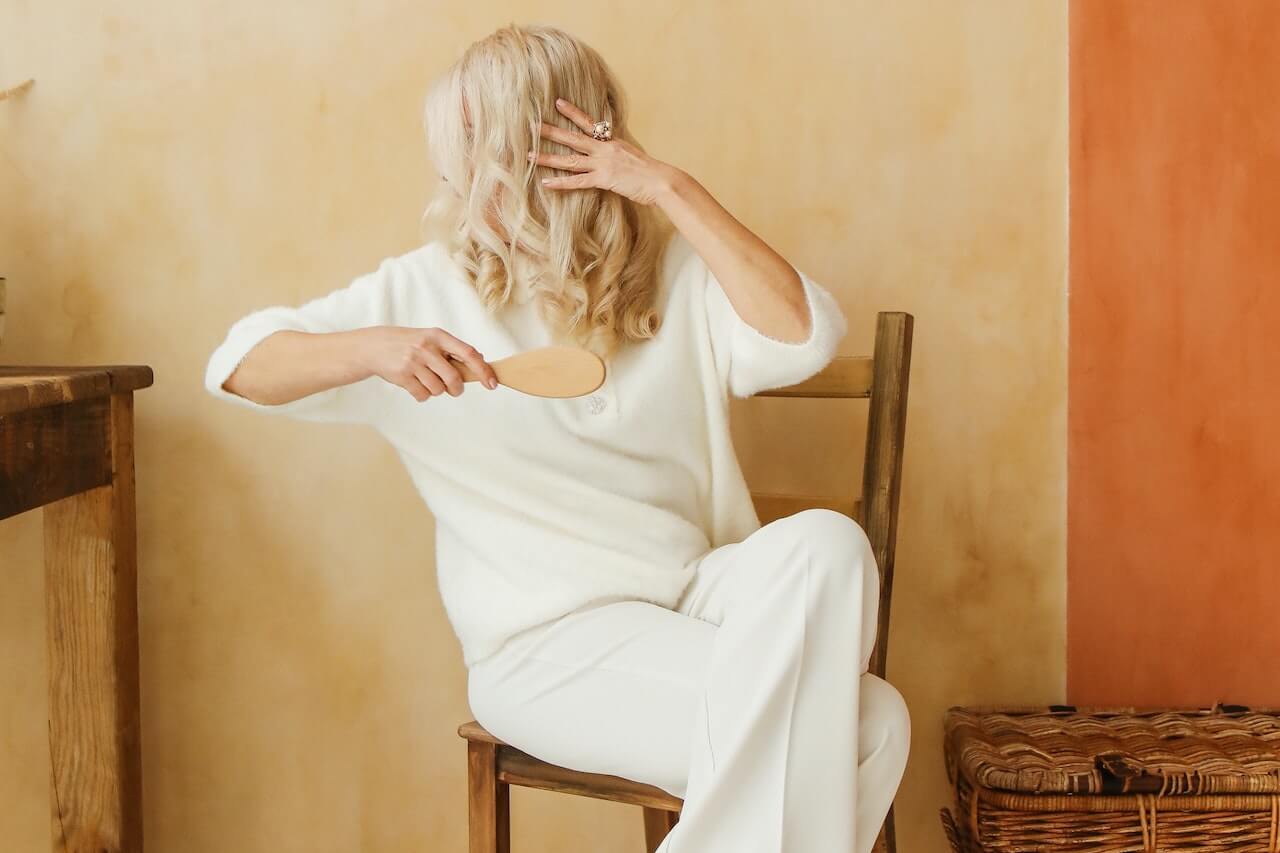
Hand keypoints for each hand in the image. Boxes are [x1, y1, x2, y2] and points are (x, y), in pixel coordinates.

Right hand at [356, 326, 498, 401]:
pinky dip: (422, 395)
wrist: (375, 346)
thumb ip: (452, 350)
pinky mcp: (402, 375)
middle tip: (453, 389)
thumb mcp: (430, 339)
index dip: (483, 370)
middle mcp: (427, 347)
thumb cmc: (409, 344)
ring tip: (425, 379)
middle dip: (456, 389)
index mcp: (438, 336)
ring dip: (435, 390)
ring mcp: (413, 362)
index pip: (468, 353)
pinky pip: (423, 395)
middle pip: (454, 378)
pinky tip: (414, 384)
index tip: (492, 383)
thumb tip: (480, 362)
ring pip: (438, 389)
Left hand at [530, 98, 684, 205]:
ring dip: (548, 157)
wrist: (662, 180)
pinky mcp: (604, 180)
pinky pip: (577, 182)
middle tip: (532, 125)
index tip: (558, 102)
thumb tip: (614, 154)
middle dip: (551, 132)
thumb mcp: (634, 155)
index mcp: (612, 141)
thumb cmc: (651, 172)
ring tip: (529, 155)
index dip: (573, 112)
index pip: (589, 123)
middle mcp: (604, 149)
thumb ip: (620, 152)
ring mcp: (603, 164)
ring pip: (570, 159)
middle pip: (573, 138)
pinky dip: (561, 183)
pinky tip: (545, 182)